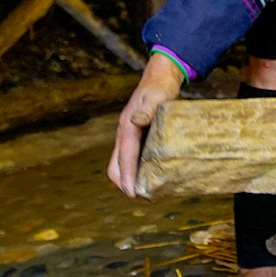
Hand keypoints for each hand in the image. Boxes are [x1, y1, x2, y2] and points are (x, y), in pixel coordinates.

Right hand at [107, 53, 184, 196]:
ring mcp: (128, 137)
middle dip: (125, 184)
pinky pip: (131, 159)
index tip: (133, 193)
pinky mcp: (135, 139)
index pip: (125, 157)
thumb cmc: (160, 88)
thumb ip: (148, 109)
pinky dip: (136, 172)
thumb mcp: (157, 96)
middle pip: (116, 166)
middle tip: (142, 197)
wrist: (159, 79)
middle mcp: (123, 135)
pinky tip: (151, 177)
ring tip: (147, 193)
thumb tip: (137, 122)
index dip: (128, 176)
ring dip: (130, 180)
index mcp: (126, 127)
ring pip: (121, 165)